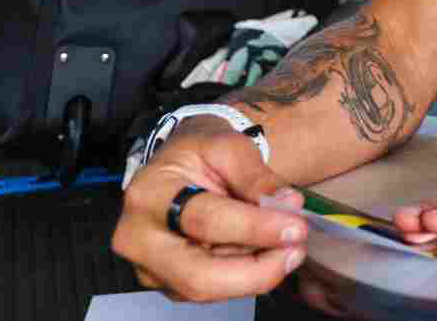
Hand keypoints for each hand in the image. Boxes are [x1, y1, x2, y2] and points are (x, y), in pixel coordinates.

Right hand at [111, 118, 308, 302]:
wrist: (177, 166)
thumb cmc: (198, 153)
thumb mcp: (227, 145)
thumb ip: (256, 176)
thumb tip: (289, 205)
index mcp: (150, 196)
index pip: (205, 221)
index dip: (254, 228)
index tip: (295, 226)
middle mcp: (140, 241)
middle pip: (199, 277)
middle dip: (256, 271)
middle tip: (296, 251)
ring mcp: (152, 269)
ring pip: (210, 290)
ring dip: (257, 273)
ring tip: (289, 247)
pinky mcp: (170, 284)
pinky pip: (214, 290)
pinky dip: (246, 275)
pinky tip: (266, 253)